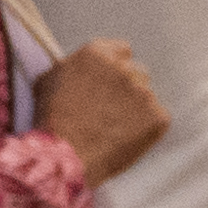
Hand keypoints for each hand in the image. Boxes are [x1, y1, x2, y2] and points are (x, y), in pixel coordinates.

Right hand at [35, 36, 168, 185]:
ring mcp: (143, 92)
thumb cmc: (52, 121)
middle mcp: (124, 68)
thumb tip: (79, 65)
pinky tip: (125, 140)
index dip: (115, 69)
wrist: (65, 157)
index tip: (109, 85)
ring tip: (114, 130)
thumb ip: (73, 66)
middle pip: (137, 73)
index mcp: (97, 53)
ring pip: (147, 97)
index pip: (122, 51)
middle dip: (127, 89)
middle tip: (111, 112)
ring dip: (136, 109)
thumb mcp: (49, 80)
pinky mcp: (157, 117)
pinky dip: (147, 130)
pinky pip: (158, 119)